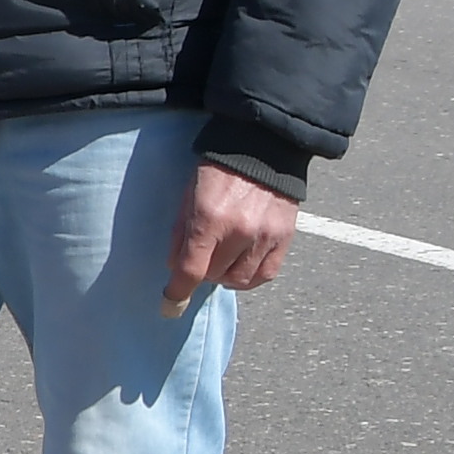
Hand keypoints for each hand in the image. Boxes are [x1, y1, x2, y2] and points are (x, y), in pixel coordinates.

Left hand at [169, 159, 305, 298]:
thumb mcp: (188, 195)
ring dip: (225, 276)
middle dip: (202, 270)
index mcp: (209, 218)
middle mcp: (240, 231)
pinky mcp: (284, 237)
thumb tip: (175, 269)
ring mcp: (265, 236)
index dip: (177, 292)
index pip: (191, 270)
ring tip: (222, 259)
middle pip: (214, 276)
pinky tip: (242, 264)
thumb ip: (180, 233)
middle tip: (202, 255)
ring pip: (240, 281)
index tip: (169, 306)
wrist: (263, 148)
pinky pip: (266, 274)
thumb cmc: (218, 170)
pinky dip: (250, 276)